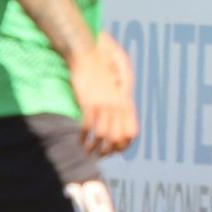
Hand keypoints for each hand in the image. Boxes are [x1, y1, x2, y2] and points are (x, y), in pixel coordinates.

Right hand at [69, 33, 138, 156]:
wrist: (88, 55)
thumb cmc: (100, 71)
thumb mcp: (113, 89)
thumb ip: (117, 103)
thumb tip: (115, 121)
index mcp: (125, 103)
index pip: (131, 132)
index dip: (125, 145)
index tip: (116, 152)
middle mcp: (117, 106)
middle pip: (118, 137)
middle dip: (110, 151)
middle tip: (101, 156)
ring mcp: (103, 104)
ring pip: (103, 135)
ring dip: (95, 148)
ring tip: (88, 153)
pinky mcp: (88, 102)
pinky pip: (88, 126)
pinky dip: (84, 137)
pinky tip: (80, 142)